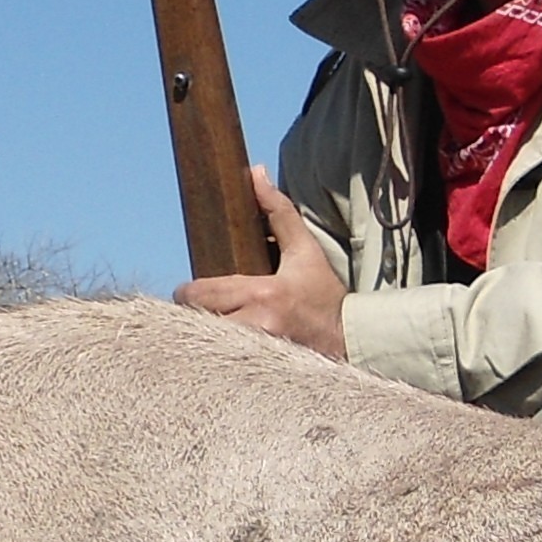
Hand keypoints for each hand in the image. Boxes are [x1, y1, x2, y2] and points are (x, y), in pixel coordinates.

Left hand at [176, 168, 348, 361]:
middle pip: (197, 321)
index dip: (190, 292)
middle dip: (195, 313)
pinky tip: (224, 350)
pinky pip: (223, 362)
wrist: (351, 341)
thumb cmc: (325, 295)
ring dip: (205, 336)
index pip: (199, 294)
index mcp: (264, 293)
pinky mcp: (261, 368)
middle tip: (203, 309)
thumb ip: (278, 212)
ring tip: (213, 328)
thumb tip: (256, 173)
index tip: (195, 292)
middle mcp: (258, 324)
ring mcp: (258, 351)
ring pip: (207, 344)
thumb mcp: (305, 250)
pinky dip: (218, 355)